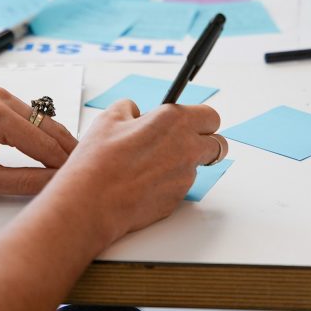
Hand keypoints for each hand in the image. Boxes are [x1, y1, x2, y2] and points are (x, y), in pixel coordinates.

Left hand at [0, 87, 76, 195]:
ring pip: (42, 119)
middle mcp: (0, 97)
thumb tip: (54, 183)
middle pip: (49, 126)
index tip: (81, 178)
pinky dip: (42, 131)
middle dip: (67, 149)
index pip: (44, 143)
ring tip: (72, 163)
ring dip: (56, 139)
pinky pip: (30, 114)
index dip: (64, 163)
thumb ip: (22, 182)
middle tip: (86, 170)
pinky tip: (50, 148)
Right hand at [54, 100, 225, 244]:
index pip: (210, 116)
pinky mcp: (177, 199)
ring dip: (183, 163)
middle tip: (185, 142)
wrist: (91, 202)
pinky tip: (144, 182)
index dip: (200, 118)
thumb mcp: (110, 118)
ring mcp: (184, 177)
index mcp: (174, 121)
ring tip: (152, 164)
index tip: (190, 121)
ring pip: (197, 166)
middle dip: (205, 142)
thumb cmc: (99, 161)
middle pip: (219, 144)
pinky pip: (180, 186)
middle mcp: (187, 148)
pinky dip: (168, 183)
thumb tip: (134, 112)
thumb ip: (130, 109)